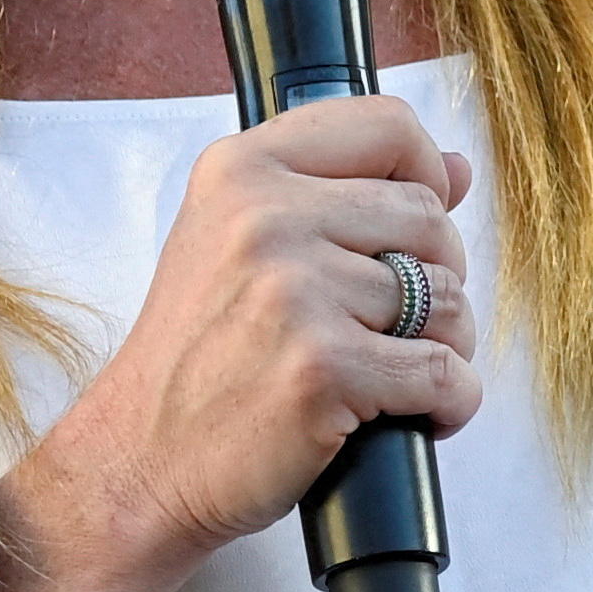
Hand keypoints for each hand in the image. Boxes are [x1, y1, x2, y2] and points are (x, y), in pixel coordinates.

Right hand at [2, 96, 479, 591]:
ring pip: (447, 299)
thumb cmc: (196, 362)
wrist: (136, 465)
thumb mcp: (237, 244)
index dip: (426, 175)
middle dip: (435, 278)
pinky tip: (413, 416)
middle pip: (430, 219)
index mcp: (242, 171)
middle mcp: (265, 219)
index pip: (388, 126)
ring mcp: (295, 293)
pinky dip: (449, 404)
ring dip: (443, 346)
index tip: (413, 227)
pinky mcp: (323, 368)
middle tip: (390, 328)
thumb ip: (341, 194)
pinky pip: (445, 373)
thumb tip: (456, 168)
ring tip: (389, 375)